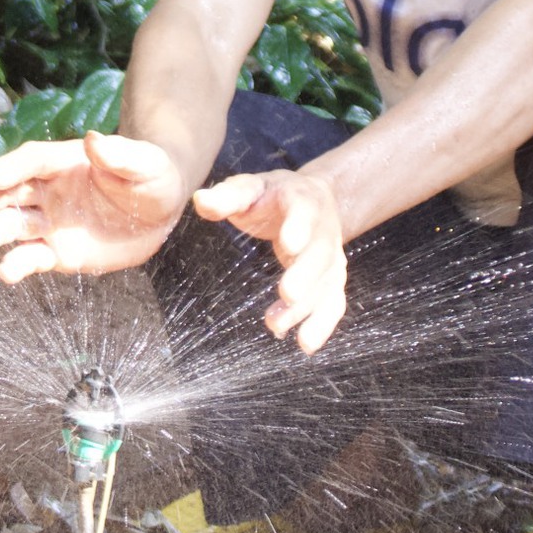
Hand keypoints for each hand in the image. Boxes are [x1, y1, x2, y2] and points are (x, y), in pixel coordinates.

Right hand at [0, 132, 190, 282]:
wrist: (160, 212)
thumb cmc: (152, 177)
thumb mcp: (144, 163)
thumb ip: (120, 155)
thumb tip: (94, 140)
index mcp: (64, 162)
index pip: (31, 160)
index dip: (13, 167)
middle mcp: (49, 191)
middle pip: (11, 192)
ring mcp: (50, 223)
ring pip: (14, 226)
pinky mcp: (56, 253)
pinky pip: (31, 259)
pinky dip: (17, 266)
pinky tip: (7, 272)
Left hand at [192, 171, 347, 351]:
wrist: (313, 199)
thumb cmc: (271, 196)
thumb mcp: (250, 188)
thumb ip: (228, 196)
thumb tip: (200, 201)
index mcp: (302, 200)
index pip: (303, 211)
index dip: (298, 227)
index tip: (288, 244)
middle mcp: (323, 230)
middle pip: (319, 253)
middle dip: (305, 274)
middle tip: (288, 293)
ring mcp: (331, 256)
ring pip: (327, 283)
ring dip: (307, 306)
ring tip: (277, 325)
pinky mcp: (331, 279)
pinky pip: (332, 303)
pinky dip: (322, 324)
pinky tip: (304, 344)